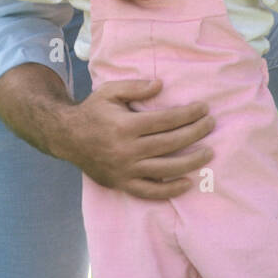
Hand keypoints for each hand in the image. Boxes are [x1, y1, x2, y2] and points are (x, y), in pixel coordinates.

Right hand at [61, 79, 214, 200]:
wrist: (66, 137)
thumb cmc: (93, 111)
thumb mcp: (109, 92)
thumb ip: (135, 87)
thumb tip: (161, 85)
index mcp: (125, 125)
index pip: (166, 120)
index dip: (188, 114)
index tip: (204, 109)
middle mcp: (127, 150)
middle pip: (170, 143)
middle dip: (195, 133)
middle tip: (211, 125)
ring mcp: (125, 170)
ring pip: (165, 169)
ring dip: (190, 162)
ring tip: (208, 153)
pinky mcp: (122, 184)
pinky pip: (149, 192)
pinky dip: (169, 190)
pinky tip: (187, 183)